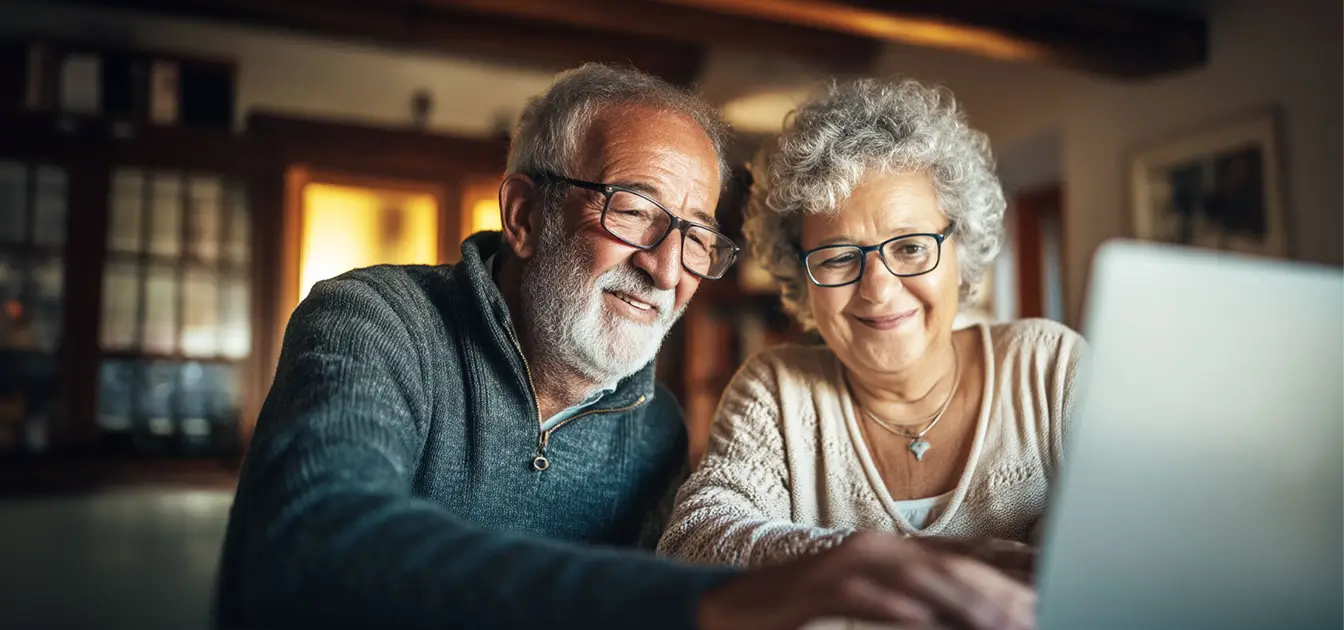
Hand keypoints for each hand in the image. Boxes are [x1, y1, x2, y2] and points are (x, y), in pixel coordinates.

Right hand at [697, 531, 1034, 629]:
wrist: (729, 605)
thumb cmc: (804, 608)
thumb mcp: (872, 598)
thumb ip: (917, 600)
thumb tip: (957, 614)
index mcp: (895, 549)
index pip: (969, 552)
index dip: (1017, 564)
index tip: (1061, 580)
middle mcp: (878, 548)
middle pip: (956, 566)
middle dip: (1006, 589)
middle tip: (1046, 611)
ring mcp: (848, 564)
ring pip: (921, 580)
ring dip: (968, 603)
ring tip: (1008, 622)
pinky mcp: (819, 587)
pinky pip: (867, 599)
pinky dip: (899, 611)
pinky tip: (926, 623)